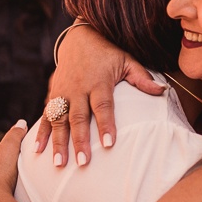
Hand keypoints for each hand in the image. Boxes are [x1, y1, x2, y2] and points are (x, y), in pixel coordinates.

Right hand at [36, 24, 163, 166]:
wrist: (80, 37)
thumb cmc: (108, 53)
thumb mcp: (127, 60)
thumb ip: (142, 78)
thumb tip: (163, 91)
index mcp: (99, 81)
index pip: (103, 106)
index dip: (106, 124)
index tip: (109, 144)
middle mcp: (78, 88)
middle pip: (78, 117)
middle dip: (80, 140)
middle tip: (83, 162)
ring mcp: (63, 92)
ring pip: (59, 119)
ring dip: (58, 142)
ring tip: (60, 163)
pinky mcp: (53, 94)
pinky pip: (45, 115)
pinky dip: (41, 132)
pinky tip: (37, 150)